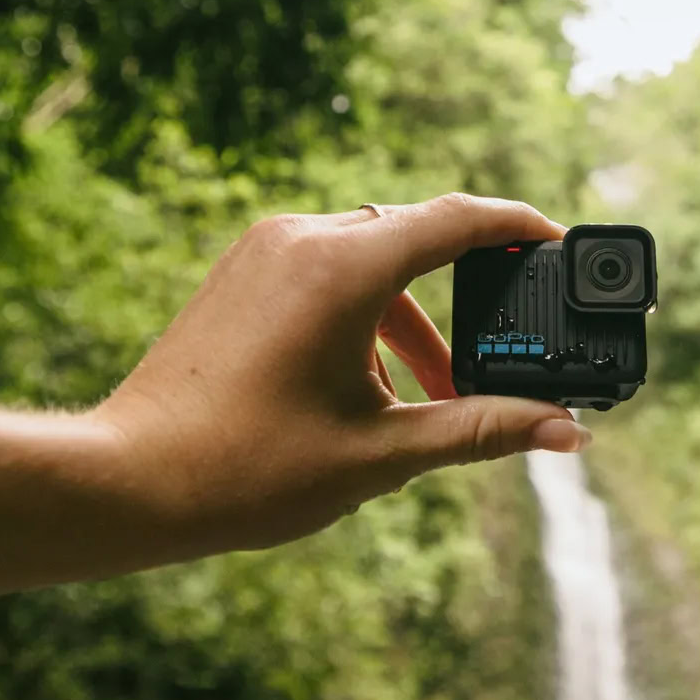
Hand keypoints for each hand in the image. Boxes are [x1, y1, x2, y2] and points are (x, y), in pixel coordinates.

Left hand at [89, 193, 590, 558]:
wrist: (130, 481)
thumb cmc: (247, 470)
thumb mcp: (383, 453)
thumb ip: (483, 430)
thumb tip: (569, 432)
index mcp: (342, 269)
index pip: (459, 219)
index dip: (523, 227)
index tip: (563, 244)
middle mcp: (302, 238)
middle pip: (416, 237)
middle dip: (469, 292)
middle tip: (508, 345)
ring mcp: (264, 250)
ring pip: (372, 258)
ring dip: (413, 320)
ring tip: (432, 397)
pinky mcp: (240, 272)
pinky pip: (327, 270)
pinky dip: (366, 315)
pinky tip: (369, 387)